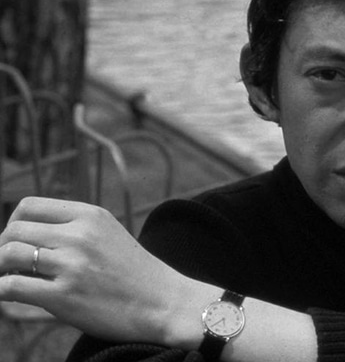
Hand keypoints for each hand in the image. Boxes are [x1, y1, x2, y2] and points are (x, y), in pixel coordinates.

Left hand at [0, 196, 199, 344]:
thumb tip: (26, 233)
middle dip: (4, 248)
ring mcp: (72, 265)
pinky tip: (10, 296)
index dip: (14, 223)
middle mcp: (79, 235)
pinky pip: (10, 287)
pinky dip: (1, 291)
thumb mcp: (109, 235)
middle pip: (14, 230)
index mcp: (90, 215)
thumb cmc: (134, 273)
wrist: (164, 303)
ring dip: (1, 269)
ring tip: (10, 279)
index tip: (19, 242)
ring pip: (8, 255)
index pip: (29, 206)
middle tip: (11, 265)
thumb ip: (75, 228)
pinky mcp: (64, 296)